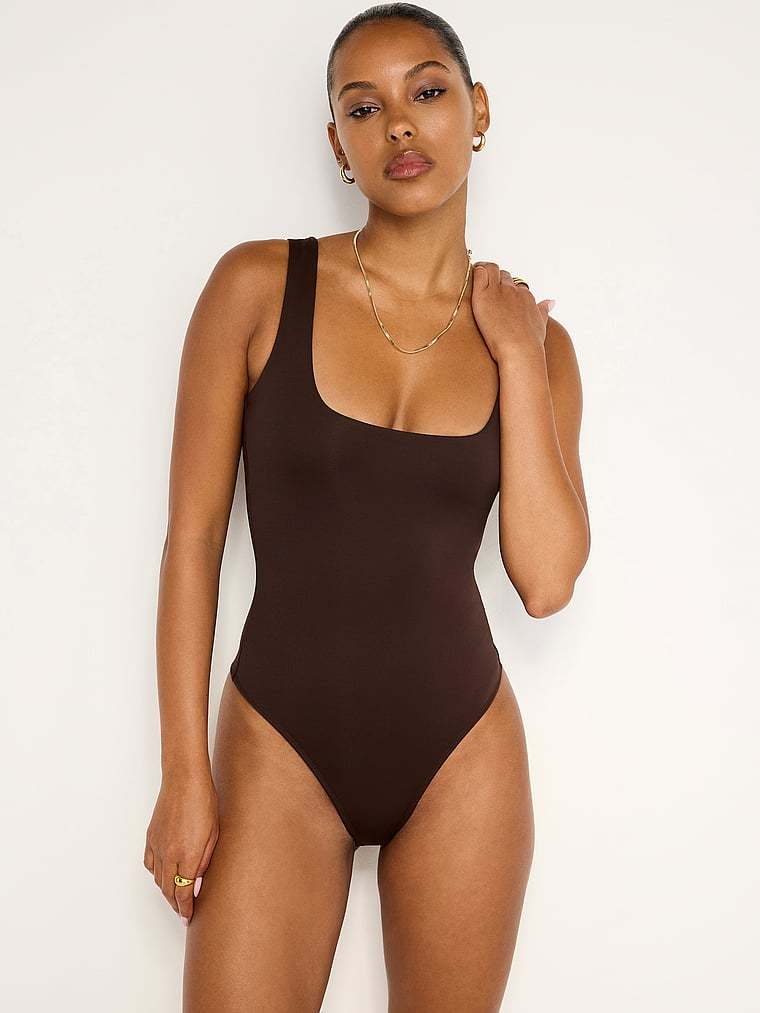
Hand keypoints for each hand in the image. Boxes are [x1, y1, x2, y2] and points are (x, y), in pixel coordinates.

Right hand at [143, 771, 218, 926]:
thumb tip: (198, 884)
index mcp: (187, 855)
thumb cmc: (205, 802)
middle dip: (176, 904)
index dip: (185, 909)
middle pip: (168, 890)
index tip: (188, 917)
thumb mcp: (214, 834)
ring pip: (158, 879)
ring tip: (176, 896)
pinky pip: (150, 864)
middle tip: (184, 912)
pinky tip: (164, 875)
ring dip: (166, 891)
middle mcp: (169, 854)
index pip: (183, 893)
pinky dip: (156, 874)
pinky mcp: (150, 837)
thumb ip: (205, 862)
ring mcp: (157, 845)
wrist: (184, 780)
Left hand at [471, 261, 554, 361]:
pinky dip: (475, 272)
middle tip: (484, 292)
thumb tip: (551, 302)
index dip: (505, 289)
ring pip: (491, 270)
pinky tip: (469, 281)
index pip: (514, 284)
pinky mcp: (484, 294)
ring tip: (475, 285)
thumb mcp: (541, 323)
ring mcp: (499, 291)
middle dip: (495, 281)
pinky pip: (480, 272)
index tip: (498, 297)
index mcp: (525, 296)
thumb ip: (543, 310)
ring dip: (484, 274)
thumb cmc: (530, 343)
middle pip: (502, 276)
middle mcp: (513, 290)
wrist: (520, 349)